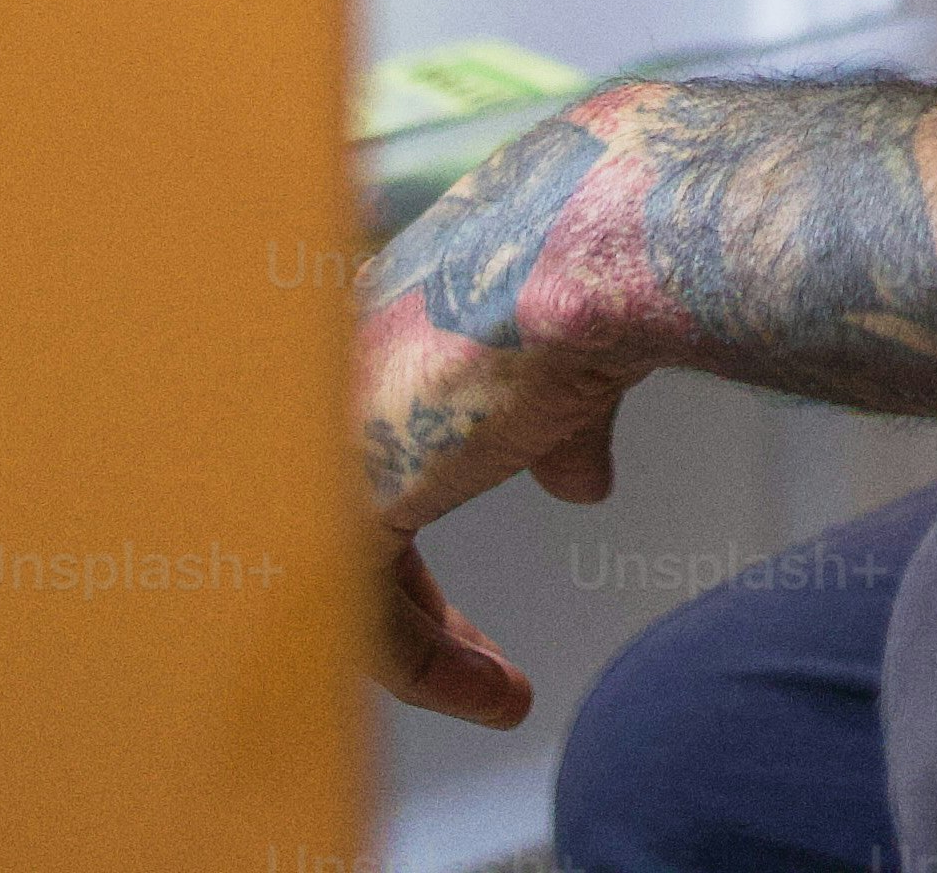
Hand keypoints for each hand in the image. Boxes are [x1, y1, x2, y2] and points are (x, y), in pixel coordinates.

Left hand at [352, 113, 658, 726]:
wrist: (603, 240)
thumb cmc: (605, 264)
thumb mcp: (573, 364)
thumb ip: (557, 425)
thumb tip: (577, 483)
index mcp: (381, 325)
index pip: (366, 447)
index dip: (411, 523)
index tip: (459, 593)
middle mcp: (334, 372)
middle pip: (342, 515)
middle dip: (410, 600)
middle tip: (477, 665)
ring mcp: (331, 431)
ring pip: (342, 571)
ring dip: (422, 646)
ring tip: (499, 695)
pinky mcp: (349, 492)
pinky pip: (362, 615)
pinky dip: (424, 668)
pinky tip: (495, 694)